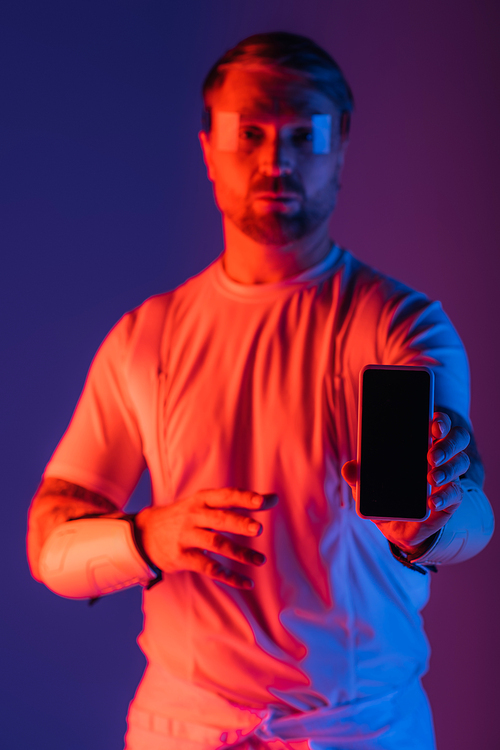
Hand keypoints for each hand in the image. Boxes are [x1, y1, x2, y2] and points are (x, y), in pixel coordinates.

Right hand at [134, 488, 277, 588]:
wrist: (145, 533)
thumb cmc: (185, 516)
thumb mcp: (204, 503)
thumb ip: (238, 501)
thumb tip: (273, 498)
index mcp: (201, 499)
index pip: (225, 496)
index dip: (244, 498)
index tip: (263, 501)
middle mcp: (194, 516)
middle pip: (220, 519)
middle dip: (239, 524)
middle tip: (258, 529)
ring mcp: (187, 536)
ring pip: (216, 544)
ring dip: (239, 553)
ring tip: (260, 560)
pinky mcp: (182, 557)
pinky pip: (209, 568)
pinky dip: (229, 576)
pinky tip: (246, 582)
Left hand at [341, 412, 470, 553]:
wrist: (396, 525)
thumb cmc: (384, 496)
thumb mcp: (366, 486)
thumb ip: (357, 476)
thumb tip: (349, 468)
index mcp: (420, 443)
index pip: (436, 424)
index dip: (440, 421)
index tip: (433, 425)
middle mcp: (439, 454)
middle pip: (456, 438)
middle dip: (447, 443)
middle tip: (432, 454)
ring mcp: (448, 475)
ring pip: (460, 462)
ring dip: (448, 469)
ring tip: (431, 478)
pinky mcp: (450, 498)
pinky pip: (456, 493)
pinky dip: (444, 496)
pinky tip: (432, 501)